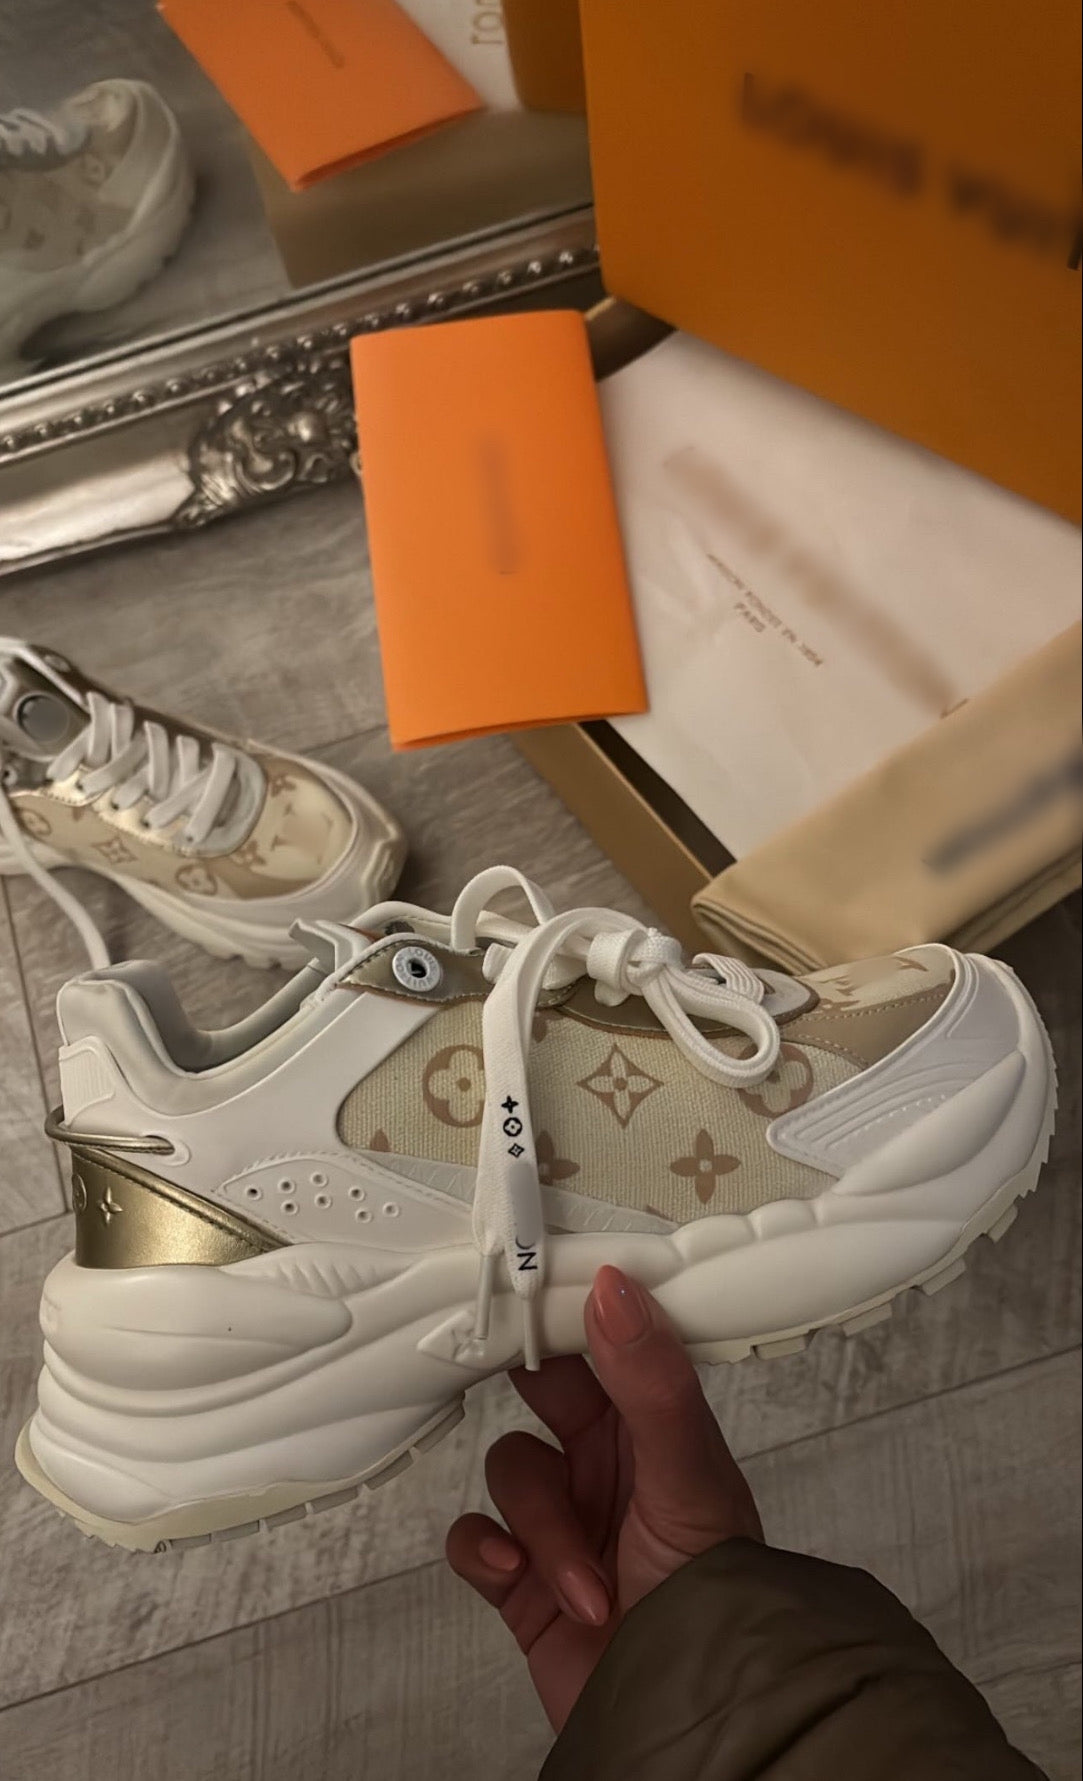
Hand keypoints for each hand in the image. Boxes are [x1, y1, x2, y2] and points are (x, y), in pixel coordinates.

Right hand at [445, 1265, 761, 1731]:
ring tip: (581, 1579)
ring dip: (539, 1526)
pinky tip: (517, 1577)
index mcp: (654, 1423)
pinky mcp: (521, 1577)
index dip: (568, 1307)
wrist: (687, 1719)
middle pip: (542, 1389)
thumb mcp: (690, 1476)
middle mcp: (607, 1462)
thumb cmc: (717, 1600)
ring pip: (509, 1470)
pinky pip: (474, 1536)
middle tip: (502, 1368)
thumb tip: (614, 1290)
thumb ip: (652, 1382)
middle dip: (524, 1392)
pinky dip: (487, 1551)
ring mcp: (563, 1518)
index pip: (604, 1338)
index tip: (527, 1276)